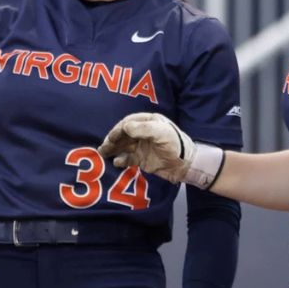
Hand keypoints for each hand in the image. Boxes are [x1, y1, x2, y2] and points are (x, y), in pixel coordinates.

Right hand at [99, 113, 215, 185]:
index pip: (129, 122)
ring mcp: (142, 146)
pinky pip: (128, 158)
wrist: (186, 165)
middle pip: (124, 134)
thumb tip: (124, 128)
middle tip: (103, 147)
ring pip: (123, 146)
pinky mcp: (142, 159)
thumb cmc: (176, 145)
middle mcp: (144, 132)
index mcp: (149, 122)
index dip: (118, 129)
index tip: (111, 137)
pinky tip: (116, 163)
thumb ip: (143, 129)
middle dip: (112, 140)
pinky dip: (121, 160)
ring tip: (103, 154)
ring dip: (113, 149)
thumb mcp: (161, 133)